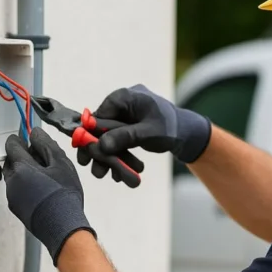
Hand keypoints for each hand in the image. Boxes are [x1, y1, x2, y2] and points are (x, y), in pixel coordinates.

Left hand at [3, 127, 95, 265]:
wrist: (62, 226)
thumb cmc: (63, 197)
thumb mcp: (61, 164)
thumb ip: (46, 145)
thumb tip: (36, 133)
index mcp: (21, 168)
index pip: (12, 145)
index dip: (20, 138)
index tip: (28, 138)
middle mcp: (12, 181)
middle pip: (11, 161)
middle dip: (23, 156)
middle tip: (41, 157)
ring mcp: (12, 196)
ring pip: (14, 176)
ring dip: (25, 171)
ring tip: (46, 175)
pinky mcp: (16, 208)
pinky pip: (18, 190)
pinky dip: (27, 185)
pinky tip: (44, 190)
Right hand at [77, 84, 211, 177]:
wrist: (187, 134)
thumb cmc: (171, 128)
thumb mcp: (147, 133)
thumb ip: (125, 137)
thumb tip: (101, 145)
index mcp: (126, 96)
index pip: (100, 114)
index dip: (90, 133)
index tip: (84, 151)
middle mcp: (123, 104)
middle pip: (101, 126)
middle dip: (98, 148)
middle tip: (89, 166)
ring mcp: (125, 115)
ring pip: (109, 136)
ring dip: (107, 155)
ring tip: (103, 175)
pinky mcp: (129, 126)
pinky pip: (118, 140)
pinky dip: (117, 154)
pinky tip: (116, 173)